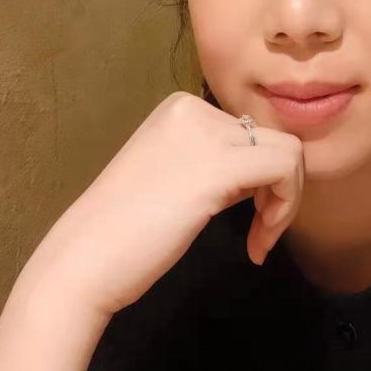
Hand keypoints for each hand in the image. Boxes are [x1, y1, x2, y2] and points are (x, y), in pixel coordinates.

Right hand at [24, 91, 304, 318]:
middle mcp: (194, 110)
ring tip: (258, 239)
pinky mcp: (219, 166)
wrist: (83, 261)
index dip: (260, 178)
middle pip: (272, 140)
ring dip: (285, 203)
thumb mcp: (175, 177)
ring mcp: (206, 133)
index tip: (245, 218)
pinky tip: (257, 244)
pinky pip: (284, 169)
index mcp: (181, 109)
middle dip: (278, 191)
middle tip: (258, 232)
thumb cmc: (124, 232)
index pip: (250, 133)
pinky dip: (284, 210)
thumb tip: (265, 171)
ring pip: (288, 153)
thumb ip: (215, 163)